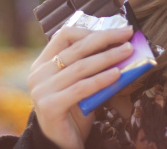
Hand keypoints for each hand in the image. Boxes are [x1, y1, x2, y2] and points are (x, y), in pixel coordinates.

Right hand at [28, 26, 133, 148]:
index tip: (115, 29)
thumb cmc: (74, 110)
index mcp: (43, 63)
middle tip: (127, 34)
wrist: (60, 143)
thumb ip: (90, 65)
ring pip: (80, 67)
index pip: (64, 35)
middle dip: (105, 39)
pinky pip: (81, 88)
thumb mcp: (79, 83)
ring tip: (127, 51)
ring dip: (107, 57)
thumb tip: (120, 46)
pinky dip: (101, 79)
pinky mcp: (49, 106)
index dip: (91, 30)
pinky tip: (117, 74)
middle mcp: (38, 73)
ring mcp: (41, 90)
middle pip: (76, 49)